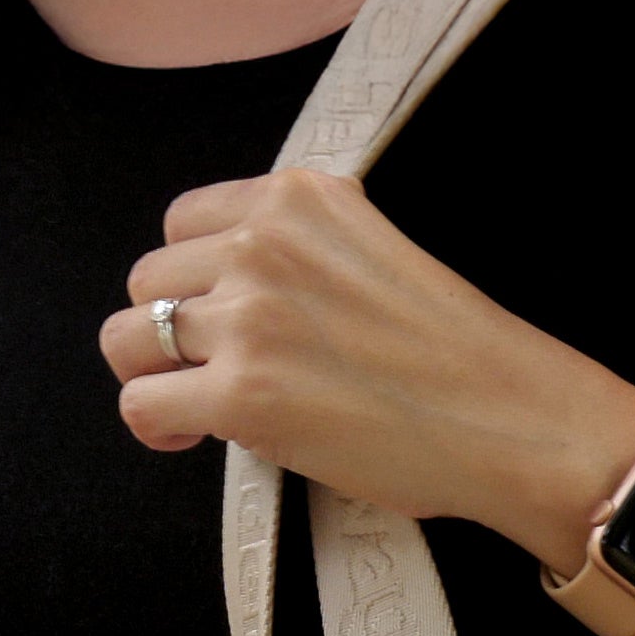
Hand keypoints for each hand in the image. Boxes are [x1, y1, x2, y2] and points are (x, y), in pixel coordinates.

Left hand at [100, 169, 634, 571]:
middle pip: (148, 278)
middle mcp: (262, 243)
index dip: (192, 281)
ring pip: (129, 339)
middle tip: (212, 375)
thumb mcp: (375, 251)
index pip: (184, 223)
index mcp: (296, 198)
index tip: (220, 322)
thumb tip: (244, 291)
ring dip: (154, 376)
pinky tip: (192, 437)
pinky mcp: (242, 394)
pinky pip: (142, 403)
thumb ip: (305, 249)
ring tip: (198, 409)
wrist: (505, 417)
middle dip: (170, 332)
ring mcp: (247, 317)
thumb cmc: (457, 357)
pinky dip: (158, 426)